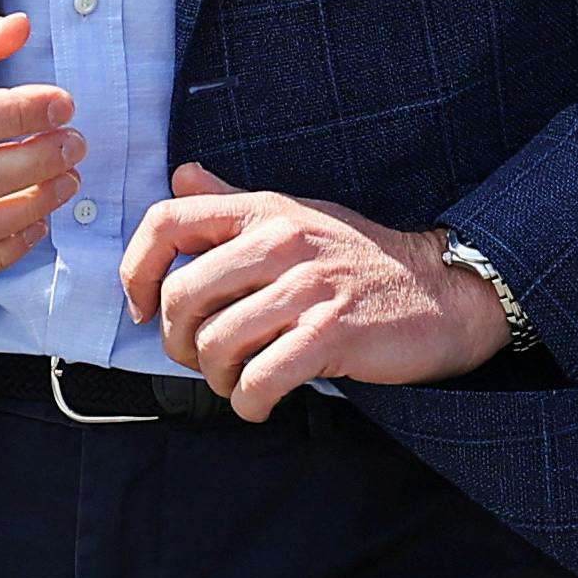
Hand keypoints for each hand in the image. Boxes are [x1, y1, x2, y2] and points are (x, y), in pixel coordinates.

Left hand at [120, 164, 509, 422]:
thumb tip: (179, 174)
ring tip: (236, 380)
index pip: (167, 221)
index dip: (137, 269)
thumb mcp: (296, 214)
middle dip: (176, 342)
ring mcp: (307, 289)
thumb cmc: (360, 258)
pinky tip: (261, 402)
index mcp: (263, 210)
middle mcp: (279, 242)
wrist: (441, 291)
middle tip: (196, 357)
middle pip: (180, 295)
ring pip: (215, 344)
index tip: (141, 307)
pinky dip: (249, 403)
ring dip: (215, 378)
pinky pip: (260, 381)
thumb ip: (232, 199)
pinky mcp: (331, 336)